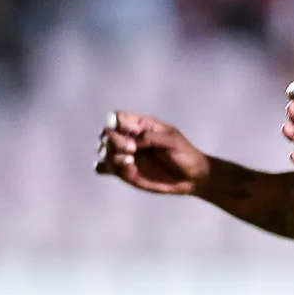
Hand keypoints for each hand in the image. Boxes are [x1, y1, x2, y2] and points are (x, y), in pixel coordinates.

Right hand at [95, 111, 211, 194]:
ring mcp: (124, 155)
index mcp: (140, 125)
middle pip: (106, 133)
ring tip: (129, 161)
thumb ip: (150, 138)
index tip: (131, 133)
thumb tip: (130, 142)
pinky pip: (101, 168)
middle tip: (132, 150)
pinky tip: (122, 169)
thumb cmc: (184, 154)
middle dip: (114, 140)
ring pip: (101, 150)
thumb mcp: (172, 141)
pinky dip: (103, 167)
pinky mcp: (123, 172)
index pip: (116, 117)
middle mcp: (128, 138)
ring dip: (109, 154)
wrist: (192, 177)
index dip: (116, 123)